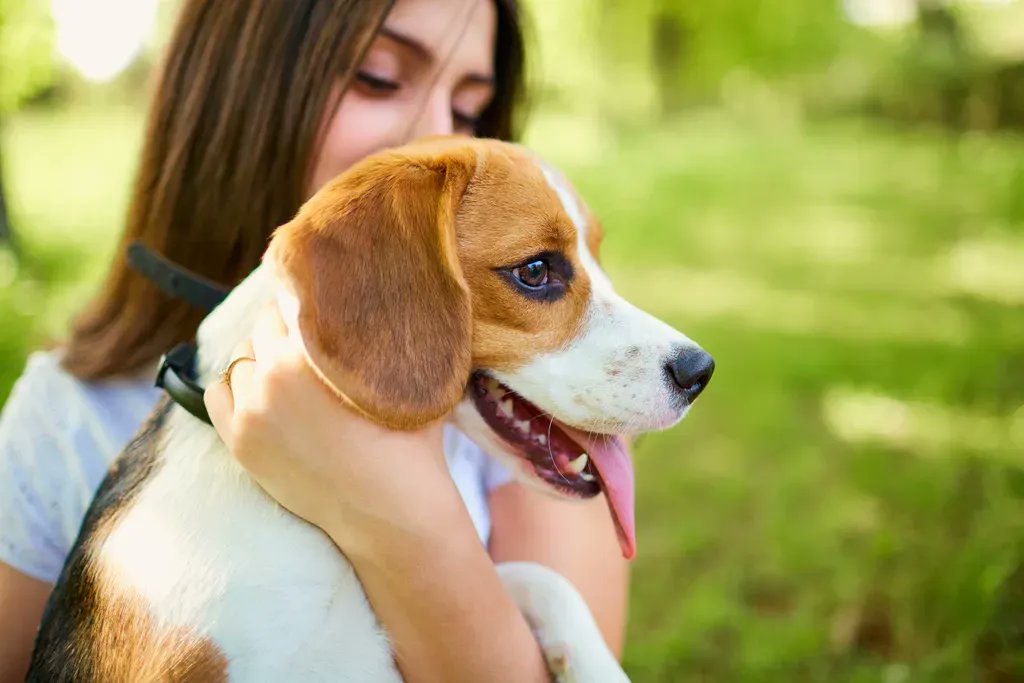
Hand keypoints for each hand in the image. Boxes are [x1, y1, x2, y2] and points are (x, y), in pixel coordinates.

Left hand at [204, 305, 466, 555]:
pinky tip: (263, 393)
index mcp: (314, 349)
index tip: (324, 304)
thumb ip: (389, 335)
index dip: (312, 299)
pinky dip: (236, 386)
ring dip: (262, 357)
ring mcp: (252, 410)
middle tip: (313, 342)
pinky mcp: (239, 442)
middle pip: (265, 325)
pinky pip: (218, 392)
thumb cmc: (410, 445)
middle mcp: (275, 373)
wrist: (390, 516)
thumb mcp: (411, 376)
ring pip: (242, 357)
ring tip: (292, 372)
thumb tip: (390, 300)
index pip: (295, 298)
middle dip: (288, 329)